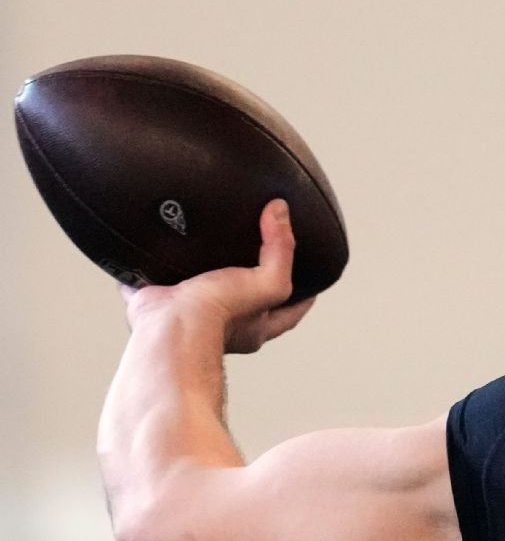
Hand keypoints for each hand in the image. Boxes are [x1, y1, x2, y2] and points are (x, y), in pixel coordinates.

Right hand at [119, 199, 315, 353]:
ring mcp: (191, 312)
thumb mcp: (267, 283)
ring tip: (208, 240)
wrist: (166, 327)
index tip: (311, 276)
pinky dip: (158, 264)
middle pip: (248, 298)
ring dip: (205, 268)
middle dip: (250, 278)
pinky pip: (159, 278)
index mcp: (257, 325)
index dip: (304, 294)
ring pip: (204, 286)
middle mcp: (226, 323)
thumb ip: (280, 250)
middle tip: (253, 250)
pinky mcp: (159, 299)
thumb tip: (280, 213)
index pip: (291, 310)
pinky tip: (160, 244)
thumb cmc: (218, 317)